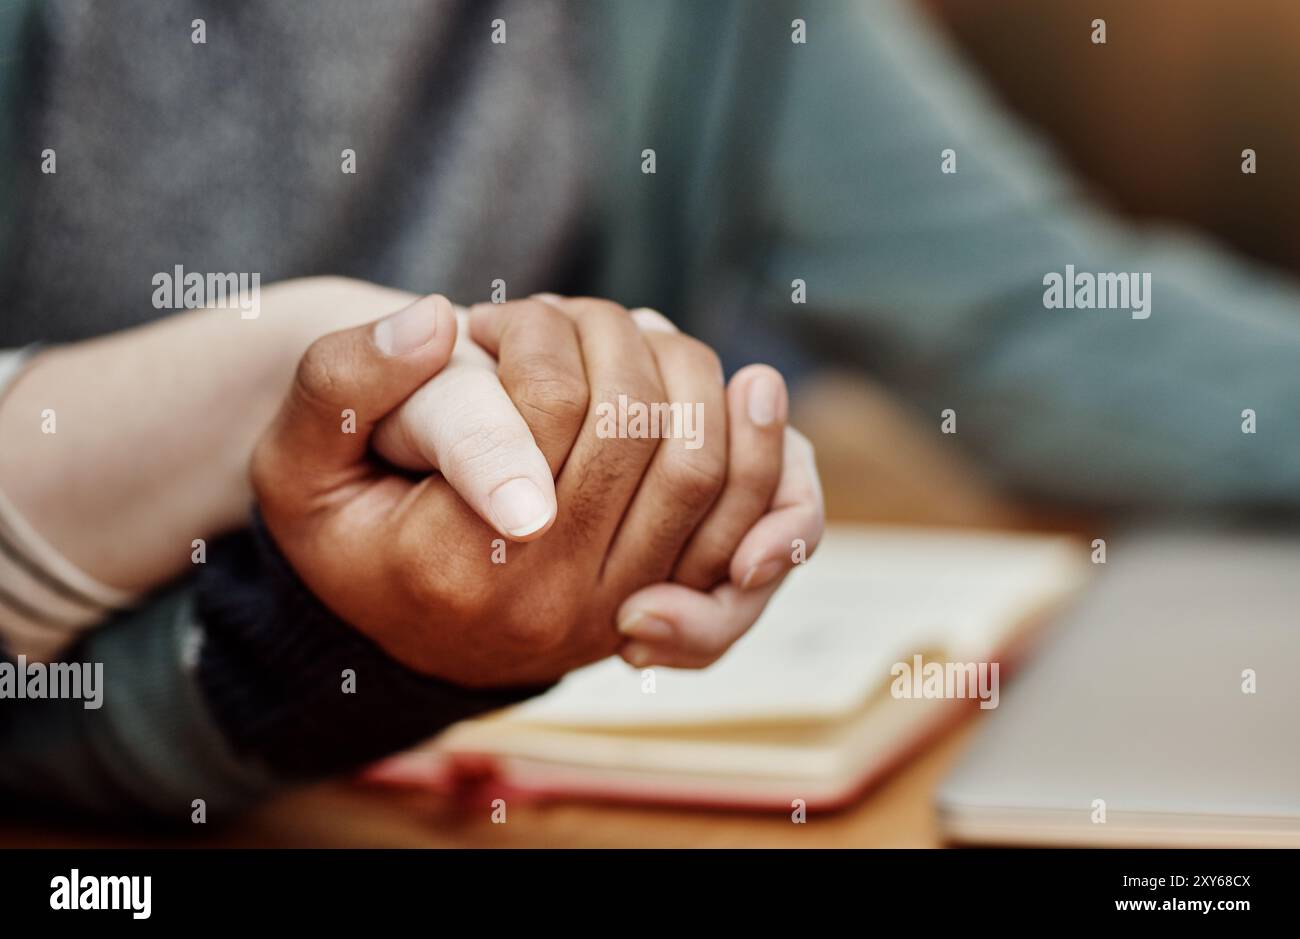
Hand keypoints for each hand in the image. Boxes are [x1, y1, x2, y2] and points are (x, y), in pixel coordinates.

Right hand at [253, 294, 813, 685]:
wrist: (395, 611)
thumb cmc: (347, 520)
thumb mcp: (301, 457)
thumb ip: (344, 382)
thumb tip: (438, 324)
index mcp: (456, 566)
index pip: (550, 412)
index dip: (537, 334)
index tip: (493, 318)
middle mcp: (551, 606)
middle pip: (641, 433)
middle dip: (617, 341)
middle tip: (574, 316)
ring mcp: (618, 613)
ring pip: (708, 471)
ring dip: (690, 373)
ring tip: (642, 336)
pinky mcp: (666, 606)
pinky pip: (753, 532)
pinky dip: (767, 456)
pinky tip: (750, 392)